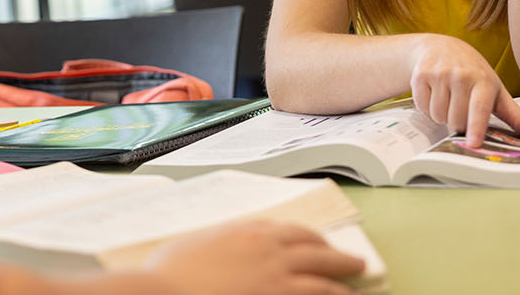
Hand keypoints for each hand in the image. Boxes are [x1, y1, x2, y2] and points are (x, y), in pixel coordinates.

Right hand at [142, 220, 363, 294]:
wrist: (164, 292)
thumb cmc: (170, 274)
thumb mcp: (197, 246)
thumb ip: (219, 244)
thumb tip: (225, 249)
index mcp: (247, 233)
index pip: (289, 230)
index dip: (308, 238)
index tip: (316, 244)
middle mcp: (268, 250)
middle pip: (314, 247)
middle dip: (337, 254)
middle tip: (353, 261)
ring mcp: (277, 278)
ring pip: (322, 274)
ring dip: (342, 278)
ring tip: (356, 282)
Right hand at [408, 34, 519, 146]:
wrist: (442, 47)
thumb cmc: (473, 73)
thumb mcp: (496, 92)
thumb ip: (515, 116)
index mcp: (484, 81)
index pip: (480, 109)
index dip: (476, 127)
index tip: (473, 144)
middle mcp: (461, 75)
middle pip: (455, 120)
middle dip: (457, 122)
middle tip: (461, 108)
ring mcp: (440, 73)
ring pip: (437, 115)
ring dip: (441, 114)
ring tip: (447, 99)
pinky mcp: (421, 74)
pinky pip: (422, 106)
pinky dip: (426, 106)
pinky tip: (434, 93)